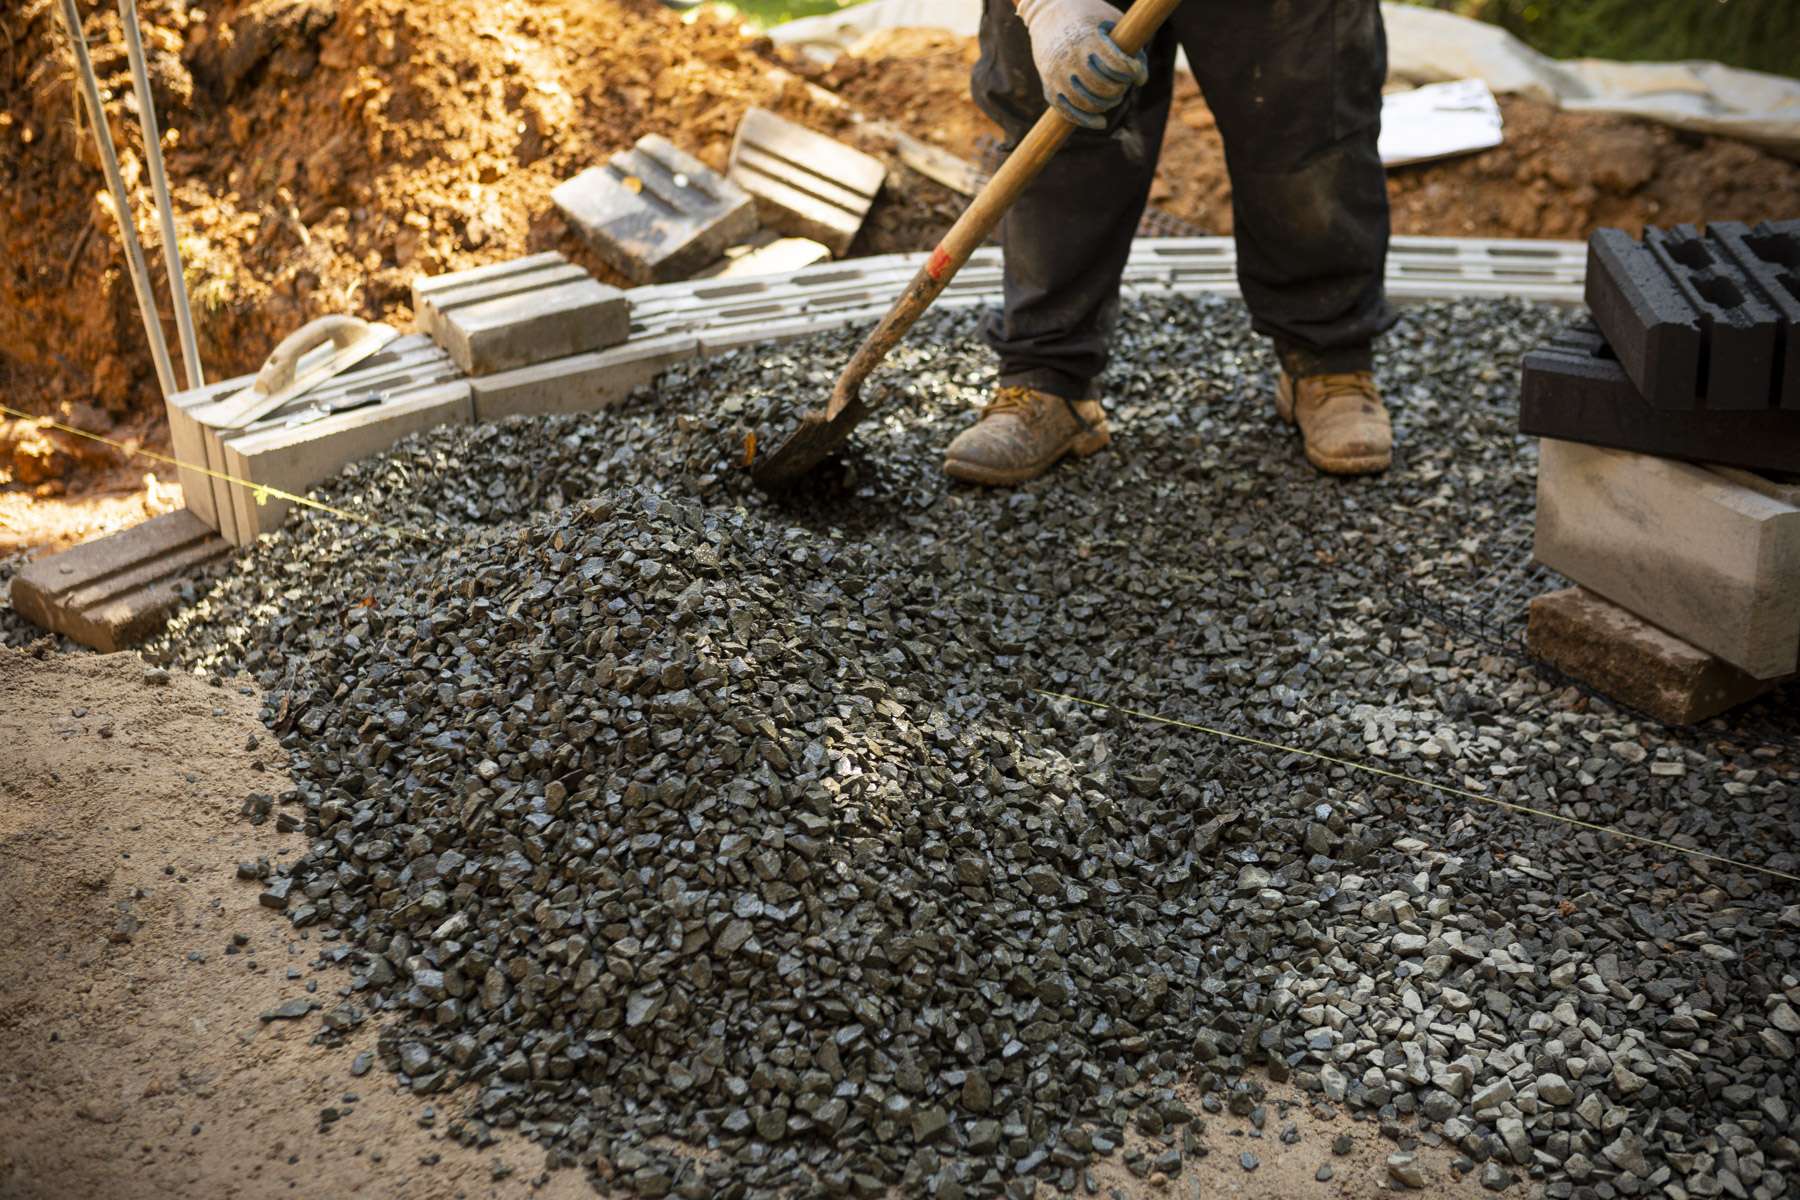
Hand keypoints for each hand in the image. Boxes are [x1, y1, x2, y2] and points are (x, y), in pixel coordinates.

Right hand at [1015, 0, 1148, 128]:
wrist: (1047, 14)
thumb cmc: (1087, 17)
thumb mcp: (1112, 21)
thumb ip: (1130, 47)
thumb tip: (1141, 80)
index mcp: (1087, 39)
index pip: (1117, 65)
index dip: (1132, 71)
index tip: (1136, 71)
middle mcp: (1070, 58)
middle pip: (1103, 88)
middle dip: (1120, 89)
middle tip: (1124, 85)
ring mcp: (1058, 75)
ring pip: (1088, 103)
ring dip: (1107, 105)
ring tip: (1114, 97)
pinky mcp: (1049, 87)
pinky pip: (1068, 112)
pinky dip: (1086, 120)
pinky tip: (1101, 122)